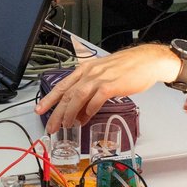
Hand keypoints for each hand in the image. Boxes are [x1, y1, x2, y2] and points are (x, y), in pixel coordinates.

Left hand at [35, 44, 180, 131]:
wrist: (147, 61)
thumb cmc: (127, 68)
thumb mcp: (103, 73)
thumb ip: (91, 89)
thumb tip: (80, 110)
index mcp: (85, 69)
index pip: (62, 85)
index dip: (49, 99)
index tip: (40, 109)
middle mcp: (89, 72)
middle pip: (67, 94)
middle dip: (56, 112)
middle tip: (51, 126)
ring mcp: (100, 78)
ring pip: (77, 97)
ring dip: (69, 113)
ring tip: (66, 125)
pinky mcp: (111, 85)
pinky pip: (95, 100)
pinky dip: (89, 111)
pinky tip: (86, 118)